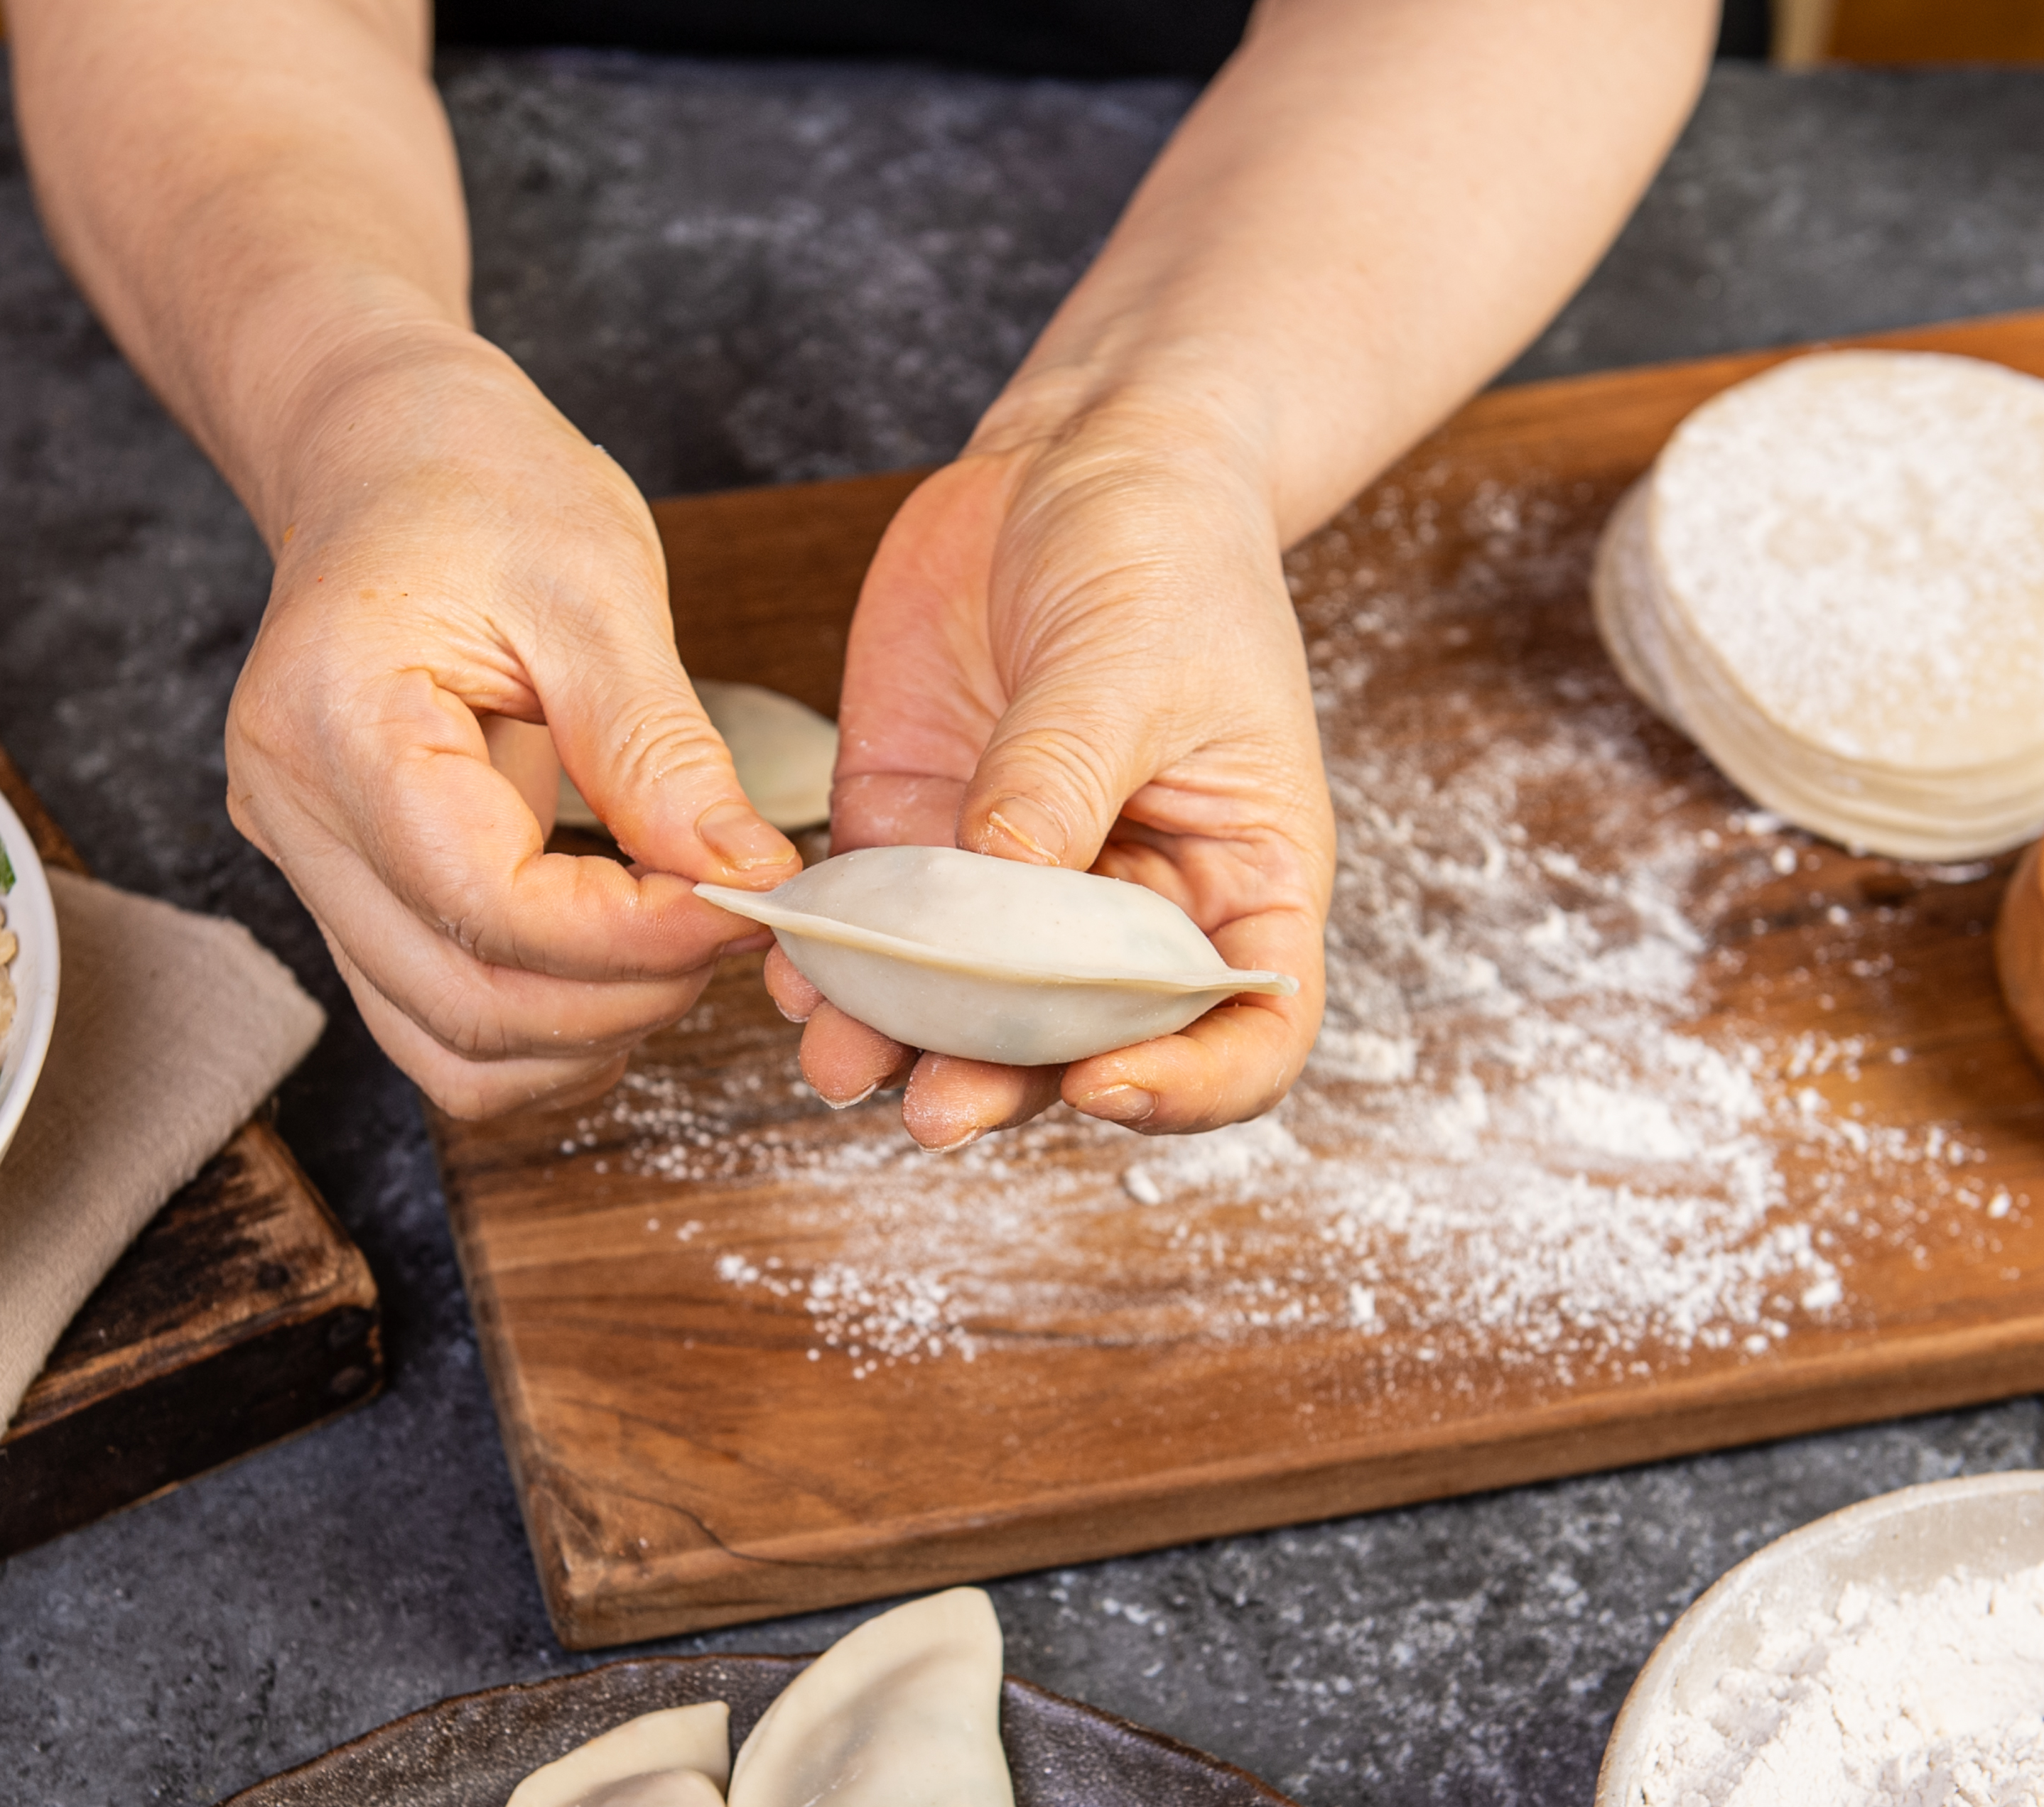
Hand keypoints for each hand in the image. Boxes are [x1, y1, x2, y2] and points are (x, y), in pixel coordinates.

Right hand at [225, 323, 798, 1116]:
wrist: (386, 459)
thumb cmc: (478, 488)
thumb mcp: (594, 584)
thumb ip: (660, 749)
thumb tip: (746, 879)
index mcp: (335, 718)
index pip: (486, 902)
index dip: (630, 935)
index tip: (743, 903)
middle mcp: (293, 813)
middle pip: (460, 1003)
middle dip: (620, 998)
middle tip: (728, 928)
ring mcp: (305, 865)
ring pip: (441, 1046)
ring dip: (580, 1037)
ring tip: (675, 951)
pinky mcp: (344, 893)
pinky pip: (434, 1023)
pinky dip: (538, 1035)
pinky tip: (613, 979)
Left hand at [776, 401, 1332, 1148]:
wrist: (1074, 463)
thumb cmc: (1163, 553)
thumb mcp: (1134, 660)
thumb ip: (1062, 779)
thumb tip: (1000, 891)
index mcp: (1241, 883)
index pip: (1250, 1034)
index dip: (1189, 1087)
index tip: (1103, 1081)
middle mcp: (1132, 911)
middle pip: (1087, 1048)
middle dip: (1009, 1084)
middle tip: (934, 1105)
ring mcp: (1019, 889)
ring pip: (969, 1014)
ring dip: (904, 1048)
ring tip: (838, 1058)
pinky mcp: (920, 843)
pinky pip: (878, 939)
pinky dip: (834, 970)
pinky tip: (793, 973)